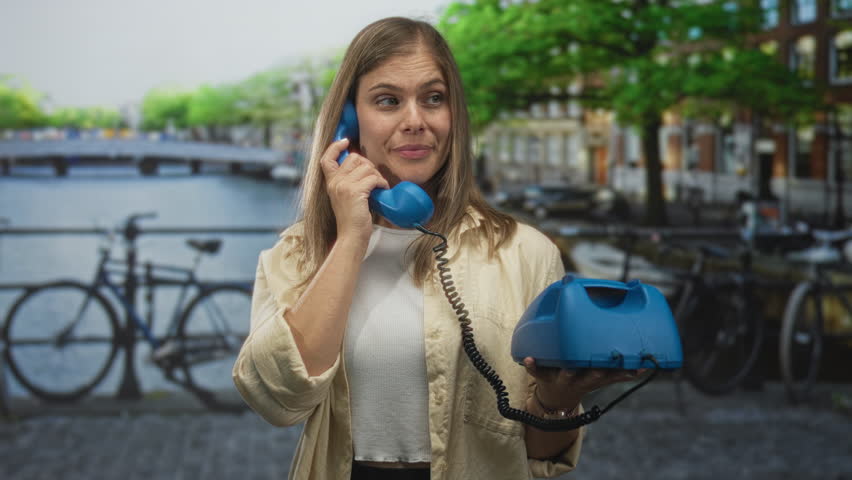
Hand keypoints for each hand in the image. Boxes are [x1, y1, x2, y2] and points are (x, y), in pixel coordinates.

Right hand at [319, 138, 389, 244]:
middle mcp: (335, 182)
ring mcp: (344, 186)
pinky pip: (373, 178)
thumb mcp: (345, 198)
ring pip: (367, 167)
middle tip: (374, 178)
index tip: (346, 141)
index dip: (335, 147)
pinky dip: (382, 183)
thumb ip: (348, 182)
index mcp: (330, 183)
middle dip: (368, 165)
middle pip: (354, 158)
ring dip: (377, 176)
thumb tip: (363, 167)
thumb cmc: (352, 220)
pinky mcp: (355, 192)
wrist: (351, 237)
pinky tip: (382, 190)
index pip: (327, 158)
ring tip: (379, 187)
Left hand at [522, 357, 644, 410]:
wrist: (556, 402)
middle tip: (603, 366)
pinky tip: (528, 358)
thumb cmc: (583, 381)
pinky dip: (532, 366)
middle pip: (590, 377)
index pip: (611, 373)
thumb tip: (646, 366)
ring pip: (565, 375)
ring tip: (567, 365)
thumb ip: (621, 372)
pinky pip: (536, 372)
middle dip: (597, 372)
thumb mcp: (602, 380)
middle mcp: (580, 380)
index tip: (634, 362)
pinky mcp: (544, 378)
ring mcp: (562, 379)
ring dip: (566, 371)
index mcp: (594, 378)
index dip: (621, 369)